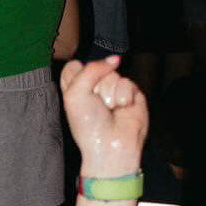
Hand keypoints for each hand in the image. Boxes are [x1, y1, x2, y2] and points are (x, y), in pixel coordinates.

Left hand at [60, 54, 147, 179]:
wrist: (111, 146)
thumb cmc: (89, 126)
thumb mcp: (74, 94)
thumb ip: (90, 69)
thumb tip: (116, 60)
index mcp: (76, 89)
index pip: (74, 66)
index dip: (77, 77)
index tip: (79, 96)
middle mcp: (95, 88)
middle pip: (95, 67)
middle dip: (95, 87)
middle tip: (97, 106)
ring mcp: (114, 89)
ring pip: (112, 74)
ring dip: (109, 94)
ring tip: (110, 110)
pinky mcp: (132, 93)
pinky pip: (127, 82)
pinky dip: (123, 96)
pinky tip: (123, 109)